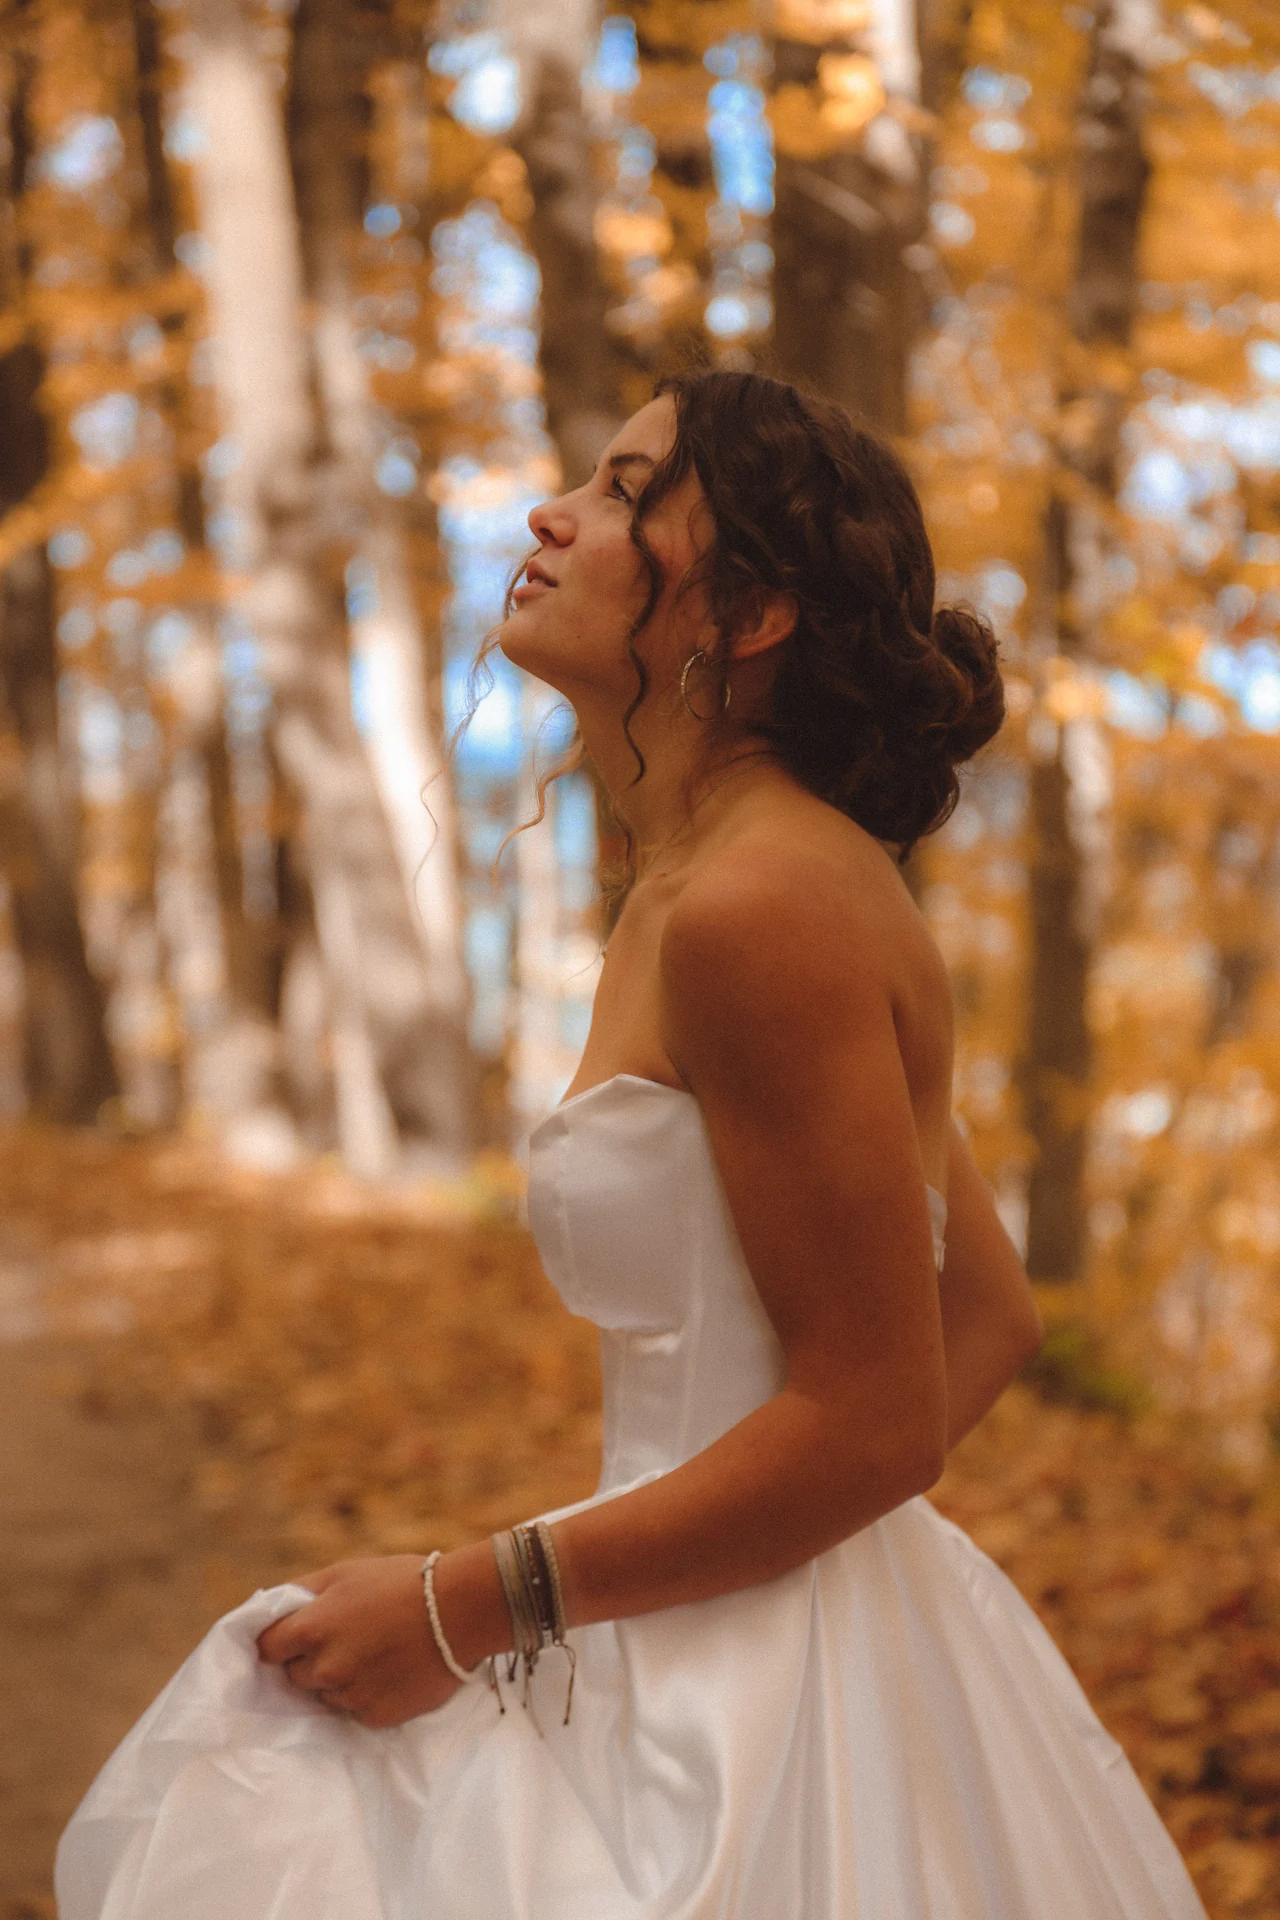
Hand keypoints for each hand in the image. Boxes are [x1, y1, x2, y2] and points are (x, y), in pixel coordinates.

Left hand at [256, 1554, 463, 1727]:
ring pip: (326, 1695)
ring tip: (374, 1652)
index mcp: (312, 1629)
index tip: (295, 1635)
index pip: (266, 1649)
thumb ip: (299, 1592)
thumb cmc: (401, 1582)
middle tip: (347, 1637)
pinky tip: (390, 1670)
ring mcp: (350, 1696)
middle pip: (296, 1675)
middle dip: (312, 1659)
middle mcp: (325, 1668)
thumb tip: (268, 1611)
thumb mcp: (345, 1572)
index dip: (279, 1641)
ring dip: (340, 1679)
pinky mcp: (376, 1717)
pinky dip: (367, 1695)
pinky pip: (356, 1711)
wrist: (461, 1610)